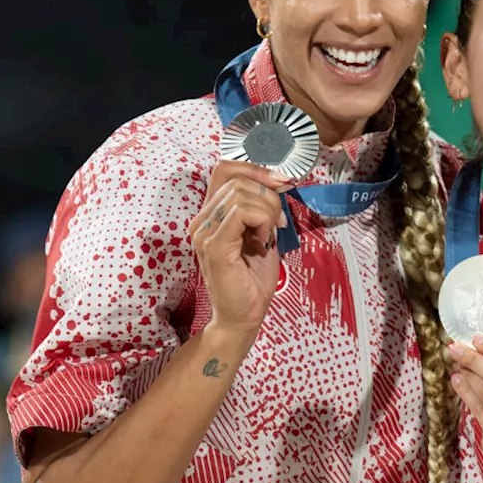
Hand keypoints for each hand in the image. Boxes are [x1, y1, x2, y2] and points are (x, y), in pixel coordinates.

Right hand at [191, 159, 292, 335]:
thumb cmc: (253, 278)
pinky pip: (240, 212)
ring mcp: (204, 232)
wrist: (244, 316)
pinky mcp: (213, 246)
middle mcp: (201, 219)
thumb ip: (262, 206)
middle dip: (268, 193)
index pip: (225, 168)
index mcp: (210, 213)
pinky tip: (264, 240)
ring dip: (267, 210)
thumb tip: (279, 179)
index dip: (254, 166)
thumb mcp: (262, 232)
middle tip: (278, 221)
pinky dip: (261, 220)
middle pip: (236, 178)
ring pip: (240, 193)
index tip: (281, 180)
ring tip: (269, 234)